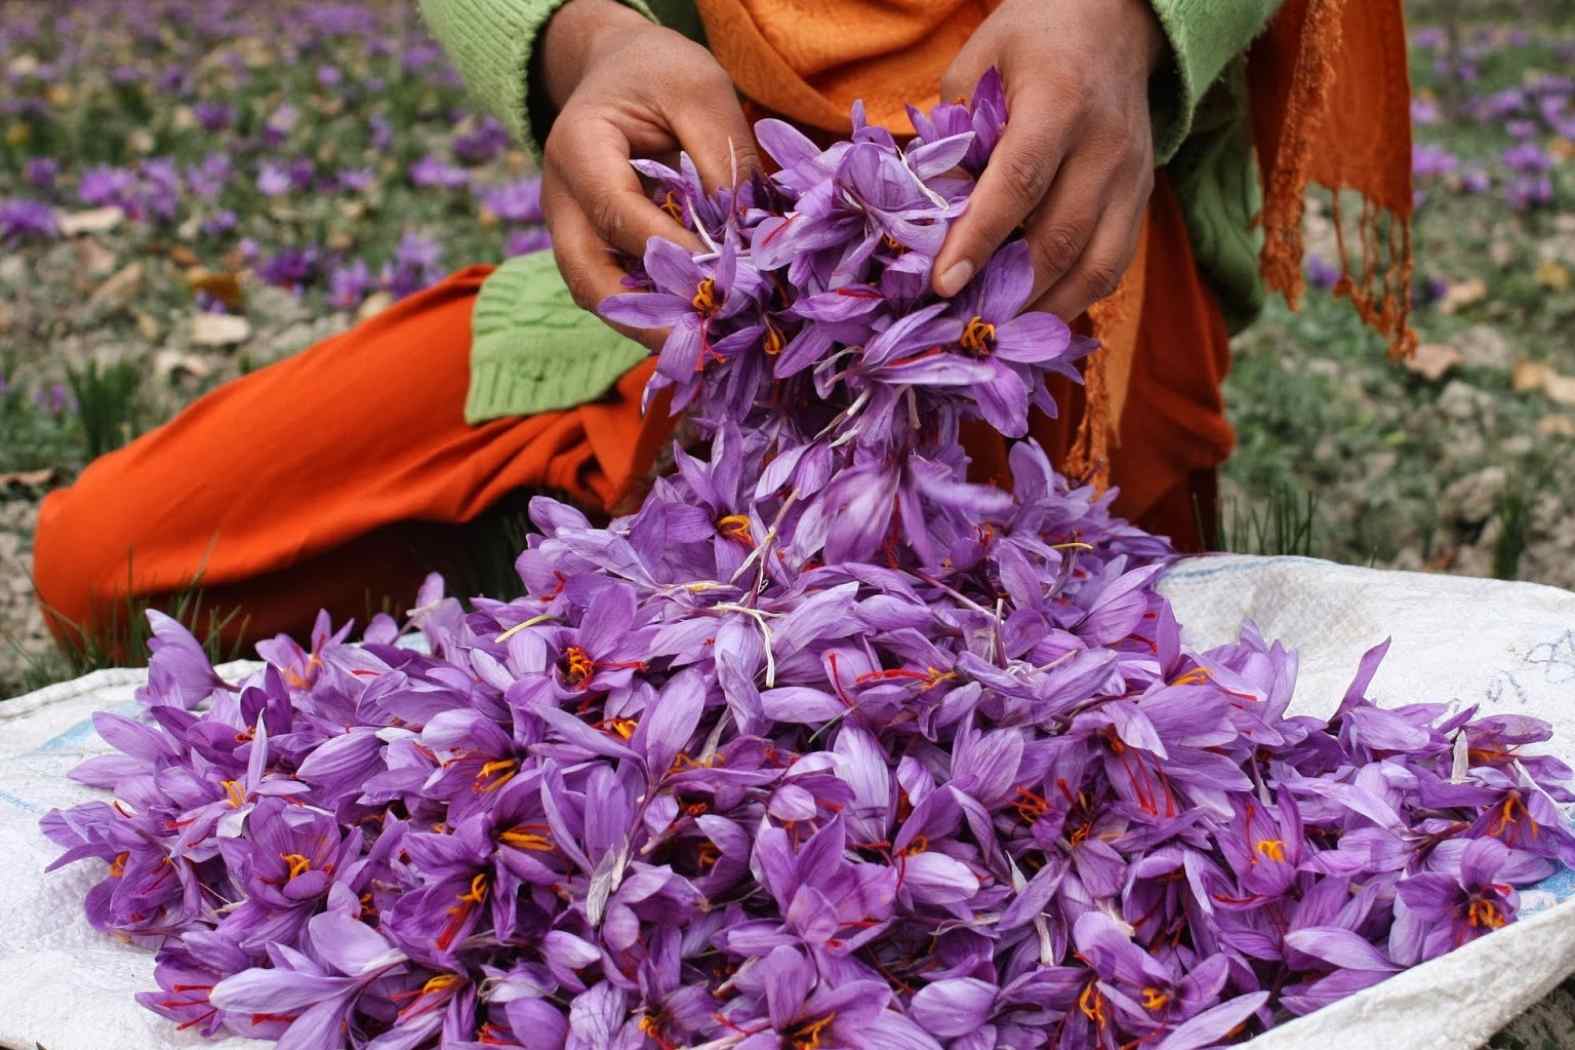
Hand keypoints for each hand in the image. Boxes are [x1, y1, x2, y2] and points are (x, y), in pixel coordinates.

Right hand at [538, 0, 758, 344]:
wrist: (618, 70)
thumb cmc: (658, 74)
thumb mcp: (698, 90)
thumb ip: (721, 154)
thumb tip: (748, 232)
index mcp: (576, 149)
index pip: (618, 214)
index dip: (670, 255)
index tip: (725, 282)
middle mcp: (561, 200)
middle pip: (588, 278)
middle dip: (644, 320)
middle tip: (702, 348)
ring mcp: (572, 230)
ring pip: (599, 296)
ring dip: (650, 326)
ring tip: (707, 350)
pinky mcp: (594, 248)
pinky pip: (618, 291)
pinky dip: (655, 313)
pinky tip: (702, 328)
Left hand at [931, 0, 1166, 320]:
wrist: (1115, 19)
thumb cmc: (1031, 40)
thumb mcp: (978, 66)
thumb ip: (954, 137)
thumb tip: (926, 216)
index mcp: (1059, 101)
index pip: (1019, 182)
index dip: (980, 239)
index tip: (942, 285)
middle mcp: (1105, 145)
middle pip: (1060, 237)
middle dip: (1008, 291)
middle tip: (960, 325)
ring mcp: (1132, 177)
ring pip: (1096, 266)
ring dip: (1044, 309)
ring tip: (996, 333)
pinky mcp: (1142, 198)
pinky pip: (1112, 266)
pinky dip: (1074, 300)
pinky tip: (1035, 315)